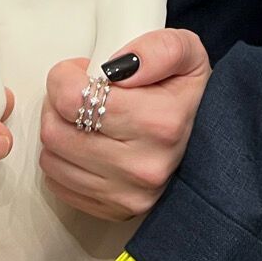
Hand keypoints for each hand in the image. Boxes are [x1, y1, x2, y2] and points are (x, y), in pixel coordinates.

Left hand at [39, 30, 210, 220]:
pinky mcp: (113, 211)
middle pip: (55, 130)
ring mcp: (127, 195)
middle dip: (58, 103)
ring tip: (83, 118)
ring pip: (51, 157)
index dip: (66, 77)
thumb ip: (156, 49)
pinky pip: (57, 182)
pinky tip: (86, 144)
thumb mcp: (187, 52)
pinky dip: (63, 160)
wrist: (209, 143)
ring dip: (59, 131)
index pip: (73, 99)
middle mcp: (143, 166)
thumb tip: (113, 67)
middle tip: (79, 92)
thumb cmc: (189, 95)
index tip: (82, 72)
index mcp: (160, 122)